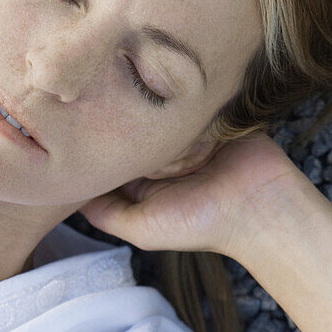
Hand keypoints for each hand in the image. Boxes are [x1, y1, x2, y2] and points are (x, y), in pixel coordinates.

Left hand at [78, 131, 308, 257]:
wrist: (260, 205)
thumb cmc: (202, 224)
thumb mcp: (142, 229)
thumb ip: (105, 214)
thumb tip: (70, 193)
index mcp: (143, 181)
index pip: (109, 155)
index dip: (94, 144)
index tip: (74, 128)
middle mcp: (161, 156)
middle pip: (127, 129)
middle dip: (124, 127)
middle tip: (123, 121)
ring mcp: (185, 135)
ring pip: (154, 114)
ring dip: (159, 122)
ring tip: (168, 132)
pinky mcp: (206, 117)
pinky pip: (185, 103)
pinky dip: (186, 111)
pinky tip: (188, 118)